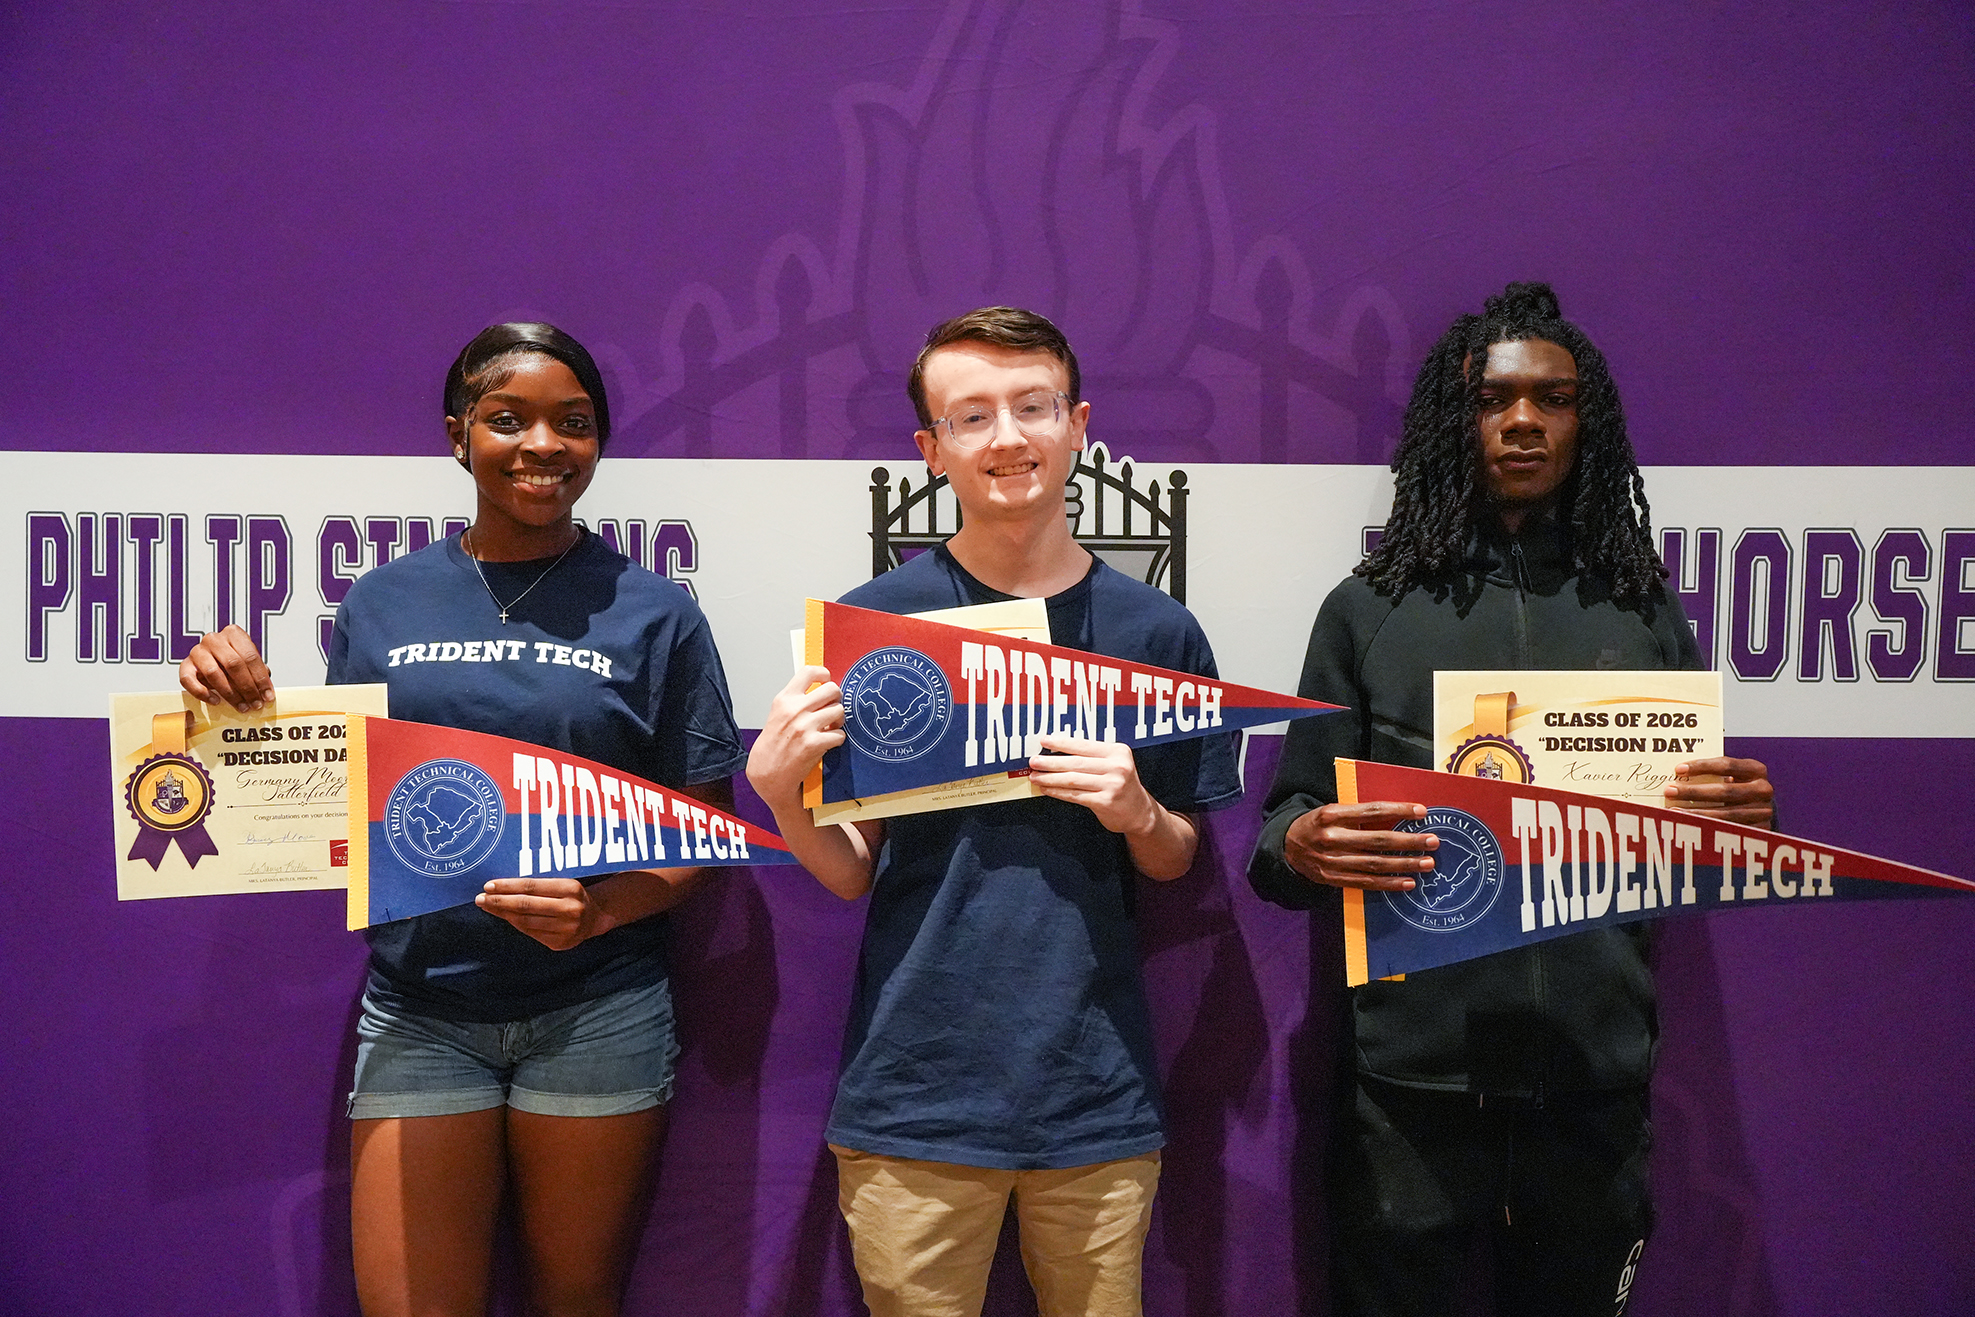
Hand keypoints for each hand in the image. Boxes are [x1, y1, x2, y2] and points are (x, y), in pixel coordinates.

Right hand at [179, 624, 273, 711]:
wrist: (209, 658)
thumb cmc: (231, 660)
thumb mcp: (247, 661)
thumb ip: (258, 672)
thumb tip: (266, 690)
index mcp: (233, 634)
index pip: (250, 656)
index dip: (261, 678)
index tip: (267, 695)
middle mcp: (214, 639)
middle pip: (233, 664)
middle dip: (247, 687)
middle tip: (255, 703)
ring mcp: (198, 651)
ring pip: (213, 673)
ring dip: (229, 693)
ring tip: (240, 705)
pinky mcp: (185, 665)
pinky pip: (189, 680)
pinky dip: (203, 693)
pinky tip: (215, 700)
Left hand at [476, 877, 606, 950]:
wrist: (596, 917)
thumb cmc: (572, 895)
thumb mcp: (563, 883)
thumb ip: (539, 885)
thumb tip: (501, 887)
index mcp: (571, 888)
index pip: (532, 886)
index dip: (508, 886)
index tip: (488, 886)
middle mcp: (570, 909)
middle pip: (526, 905)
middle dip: (499, 902)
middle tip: (480, 898)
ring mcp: (566, 929)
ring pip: (525, 922)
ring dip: (503, 914)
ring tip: (488, 907)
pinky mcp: (560, 944)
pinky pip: (531, 933)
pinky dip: (516, 925)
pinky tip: (506, 918)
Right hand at [746, 666, 843, 813]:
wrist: (767, 772)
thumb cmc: (774, 743)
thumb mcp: (779, 714)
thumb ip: (797, 700)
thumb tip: (823, 688)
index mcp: (785, 699)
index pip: (809, 671)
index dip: (824, 675)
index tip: (826, 682)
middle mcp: (794, 709)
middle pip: (832, 689)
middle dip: (836, 700)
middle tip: (831, 710)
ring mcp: (804, 726)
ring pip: (839, 711)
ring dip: (838, 721)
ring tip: (829, 728)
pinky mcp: (814, 744)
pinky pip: (840, 734)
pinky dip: (837, 740)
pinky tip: (827, 743)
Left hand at [1029, 734, 1157, 835]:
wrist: (1140, 812)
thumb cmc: (1121, 785)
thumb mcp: (1115, 764)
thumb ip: (1093, 757)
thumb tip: (1057, 752)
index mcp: (1118, 751)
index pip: (1084, 745)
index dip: (1061, 743)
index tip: (1044, 741)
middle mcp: (1117, 767)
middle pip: (1076, 763)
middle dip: (1051, 762)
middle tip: (1034, 761)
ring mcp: (1112, 785)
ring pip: (1073, 779)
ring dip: (1050, 778)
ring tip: (1035, 776)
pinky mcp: (1105, 802)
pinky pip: (1075, 795)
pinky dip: (1058, 792)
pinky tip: (1047, 789)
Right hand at [1282, 801, 1435, 891]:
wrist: (1286, 847)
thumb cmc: (1317, 824)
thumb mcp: (1331, 811)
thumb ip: (1358, 814)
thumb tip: (1398, 816)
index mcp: (1331, 814)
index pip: (1371, 811)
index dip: (1398, 811)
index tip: (1422, 812)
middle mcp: (1332, 838)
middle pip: (1377, 840)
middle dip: (1408, 841)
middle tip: (1433, 841)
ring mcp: (1332, 861)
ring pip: (1375, 864)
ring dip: (1404, 864)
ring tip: (1427, 863)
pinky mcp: (1333, 879)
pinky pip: (1366, 883)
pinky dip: (1389, 884)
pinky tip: (1408, 882)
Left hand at [1664, 757, 1774, 828]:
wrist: (1762, 810)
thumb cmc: (1738, 787)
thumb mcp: (1732, 774)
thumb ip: (1713, 773)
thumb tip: (1678, 774)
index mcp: (1756, 769)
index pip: (1727, 765)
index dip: (1702, 766)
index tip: (1678, 769)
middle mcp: (1763, 790)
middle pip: (1725, 791)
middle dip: (1695, 792)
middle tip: (1670, 791)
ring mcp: (1764, 812)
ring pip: (1726, 814)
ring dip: (1696, 813)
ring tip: (1673, 811)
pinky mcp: (1760, 831)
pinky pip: (1730, 831)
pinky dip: (1708, 828)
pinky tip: (1689, 826)